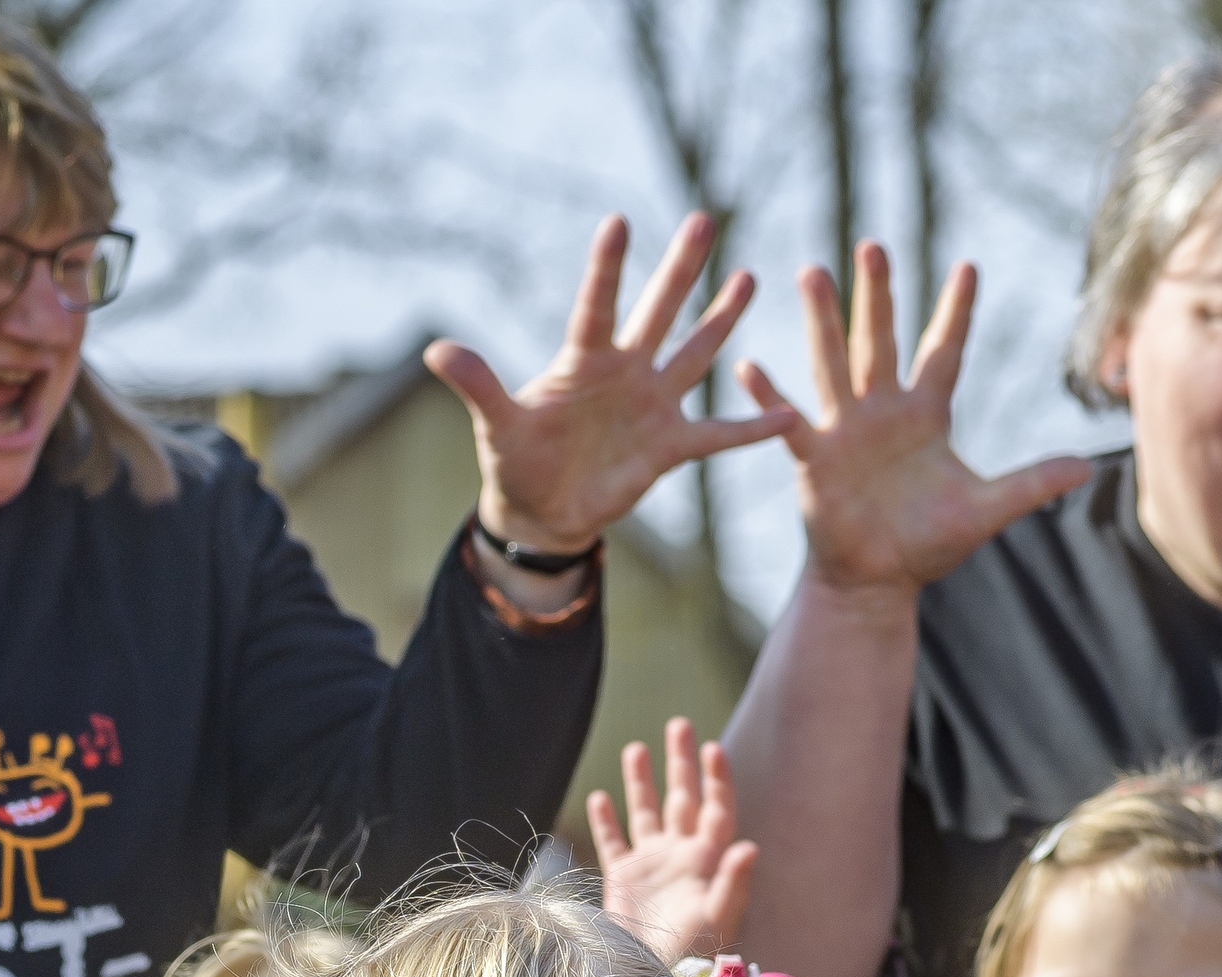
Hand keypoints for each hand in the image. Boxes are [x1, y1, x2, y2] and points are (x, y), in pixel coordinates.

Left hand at [426, 211, 783, 558]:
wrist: (542, 512)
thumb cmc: (516, 462)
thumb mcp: (496, 426)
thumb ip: (477, 385)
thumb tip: (435, 350)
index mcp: (582, 363)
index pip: (596, 306)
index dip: (607, 269)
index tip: (618, 221)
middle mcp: (624, 373)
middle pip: (658, 312)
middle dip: (680, 269)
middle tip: (703, 218)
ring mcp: (652, 405)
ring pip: (695, 355)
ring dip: (721, 321)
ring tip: (748, 276)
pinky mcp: (670, 447)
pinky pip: (718, 435)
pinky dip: (751, 429)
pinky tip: (786, 415)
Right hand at [592, 717, 753, 961]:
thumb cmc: (695, 954)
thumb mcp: (718, 919)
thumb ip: (734, 883)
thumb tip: (749, 845)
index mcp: (707, 860)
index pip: (716, 809)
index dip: (717, 778)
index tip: (713, 748)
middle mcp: (681, 855)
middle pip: (683, 798)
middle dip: (681, 763)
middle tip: (680, 725)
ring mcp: (651, 866)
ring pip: (647, 812)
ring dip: (642, 782)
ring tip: (637, 748)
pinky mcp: (624, 881)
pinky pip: (615, 842)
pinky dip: (608, 820)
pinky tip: (601, 797)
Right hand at [738, 247, 1094, 600]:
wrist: (874, 580)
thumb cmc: (927, 545)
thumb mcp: (986, 511)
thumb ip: (1031, 485)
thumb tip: (1089, 469)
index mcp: (926, 416)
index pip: (944, 352)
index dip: (956, 312)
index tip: (968, 266)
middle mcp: (883, 412)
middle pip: (881, 341)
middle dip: (878, 294)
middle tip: (872, 245)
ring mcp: (845, 431)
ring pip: (834, 363)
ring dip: (824, 321)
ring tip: (813, 274)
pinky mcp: (815, 460)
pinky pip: (792, 421)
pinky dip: (770, 397)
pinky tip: (749, 366)